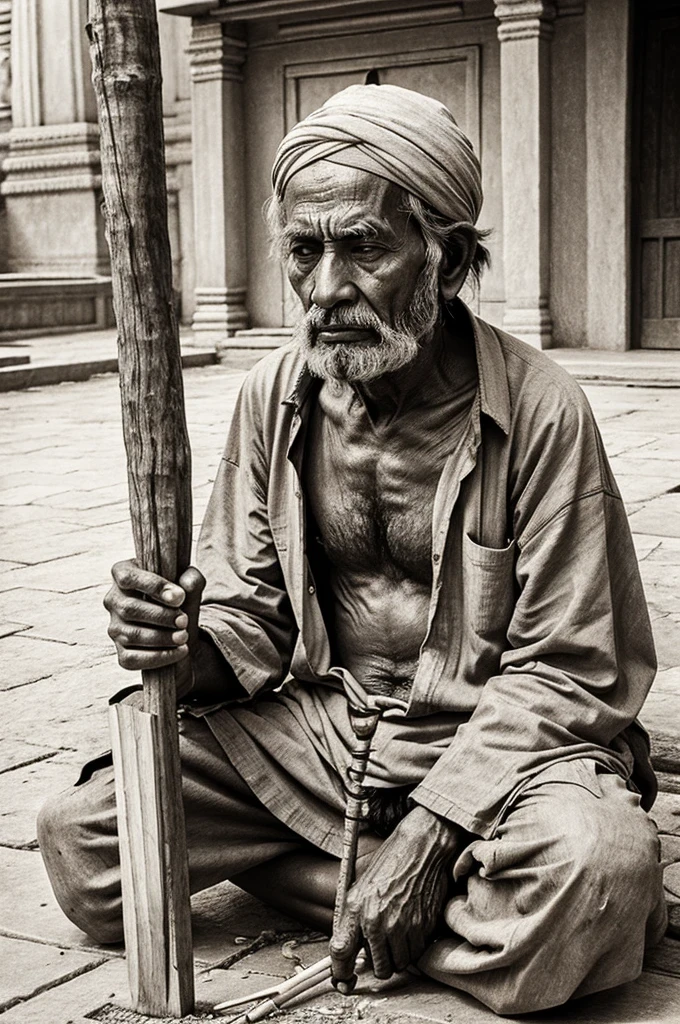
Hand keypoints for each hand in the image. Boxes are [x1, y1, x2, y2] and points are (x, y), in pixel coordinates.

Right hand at [104, 559, 204, 690]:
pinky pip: (132, 659)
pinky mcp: (120, 651)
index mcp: (124, 573)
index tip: (179, 597)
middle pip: (129, 609)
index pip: (128, 577)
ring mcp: (114, 627)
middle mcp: (113, 600)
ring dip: (161, 637)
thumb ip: (192, 579)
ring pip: (131, 635)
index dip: (153, 586)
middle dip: (161, 616)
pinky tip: (179, 651)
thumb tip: (187, 582)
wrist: (180, 631)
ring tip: (183, 636)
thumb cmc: (179, 601)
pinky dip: (158, 657)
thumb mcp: (188, 586)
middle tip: (184, 620)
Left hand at [331, 805, 463, 981]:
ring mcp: (404, 926)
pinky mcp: (424, 926)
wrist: (420, 847)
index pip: (341, 953)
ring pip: (401, 964)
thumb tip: (348, 948)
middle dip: (381, 961)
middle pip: (380, 969)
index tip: (343, 980)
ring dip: (399, 955)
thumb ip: (353, 920)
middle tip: (383, 945)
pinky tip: (412, 925)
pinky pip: (418, 952)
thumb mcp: (360, 887)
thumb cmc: (390, 863)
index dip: (340, 973)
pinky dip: (415, 946)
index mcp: (357, 910)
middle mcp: (379, 922)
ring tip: (398, 932)